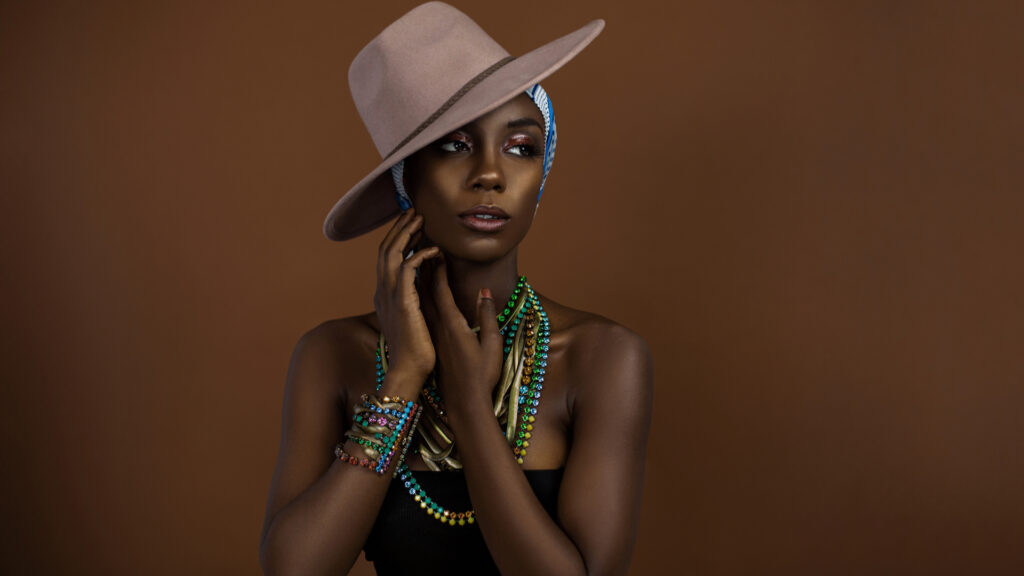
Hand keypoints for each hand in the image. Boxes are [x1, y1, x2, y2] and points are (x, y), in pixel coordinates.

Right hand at [373, 208, 441, 382]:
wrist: (410, 372)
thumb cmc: (416, 352)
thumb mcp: (412, 322)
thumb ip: (413, 303)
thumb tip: (421, 292)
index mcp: (386, 296)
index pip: (387, 259)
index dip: (397, 239)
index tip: (411, 226)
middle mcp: (383, 293)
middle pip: (385, 250)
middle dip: (399, 229)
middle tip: (414, 213)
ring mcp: (390, 297)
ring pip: (392, 254)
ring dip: (406, 234)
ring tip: (420, 220)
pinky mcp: (402, 303)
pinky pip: (407, 269)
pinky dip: (419, 256)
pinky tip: (434, 250)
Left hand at [421, 254, 503, 411]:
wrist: (465, 404)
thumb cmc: (482, 375)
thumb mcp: (492, 343)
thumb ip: (487, 316)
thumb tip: (484, 292)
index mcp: (451, 324)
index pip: (440, 289)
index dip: (438, 269)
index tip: (438, 250)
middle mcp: (437, 327)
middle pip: (426, 291)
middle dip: (425, 268)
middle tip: (423, 248)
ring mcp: (434, 336)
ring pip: (422, 302)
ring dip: (421, 281)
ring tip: (420, 264)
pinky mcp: (434, 344)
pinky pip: (424, 314)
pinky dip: (422, 299)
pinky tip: (422, 295)